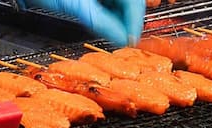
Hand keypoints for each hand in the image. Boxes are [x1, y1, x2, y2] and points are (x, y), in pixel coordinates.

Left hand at [24, 0, 145, 44]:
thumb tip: (121, 39)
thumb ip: (102, 23)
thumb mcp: (76, 7)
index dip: (135, 24)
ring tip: (111, 33)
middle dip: (126, 21)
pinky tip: (101, 20)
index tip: (130, 41)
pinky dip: (106, 10)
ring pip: (118, 2)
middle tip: (122, 40)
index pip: (135, 3)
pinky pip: (106, 0)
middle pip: (128, 2)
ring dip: (117, 16)